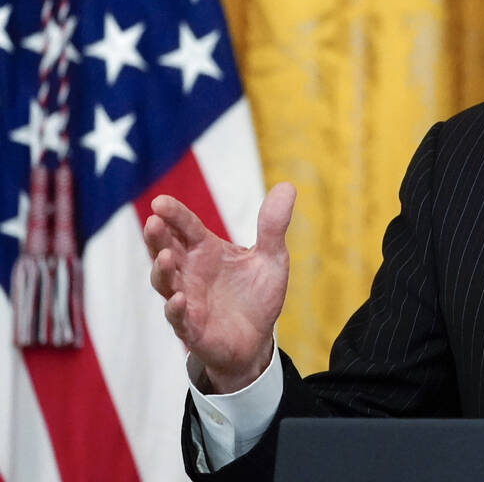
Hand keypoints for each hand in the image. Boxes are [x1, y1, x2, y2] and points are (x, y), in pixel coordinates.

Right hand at [144, 182, 295, 392]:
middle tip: (153, 222)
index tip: (160, 202)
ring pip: (165, 282)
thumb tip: (288, 186)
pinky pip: (178, 318)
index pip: (186, 227)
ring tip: (166, 256)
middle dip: (157, 237)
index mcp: (205, 250)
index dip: (173, 214)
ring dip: (162, 270)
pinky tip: (179, 299)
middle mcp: (190, 272)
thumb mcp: (271, 257)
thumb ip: (273, 225)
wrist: (256, 340)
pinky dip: (175, 308)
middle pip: (166, 249)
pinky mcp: (192, 327)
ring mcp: (187, 299)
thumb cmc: (256, 295)